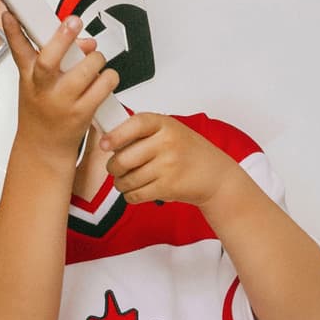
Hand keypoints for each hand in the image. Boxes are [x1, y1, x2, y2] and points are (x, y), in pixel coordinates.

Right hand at [1, 12, 120, 166]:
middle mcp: (44, 88)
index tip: (9, 14)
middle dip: (63, 38)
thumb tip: (85, 42)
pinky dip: (109, 78)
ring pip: (87, 66)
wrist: (43, 149)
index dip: (13, 31)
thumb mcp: (36, 83)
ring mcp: (63, 101)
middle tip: (72, 23)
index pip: (18, 50)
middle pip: (49, 60)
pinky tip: (103, 82)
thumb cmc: (41, 113)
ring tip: (93, 64)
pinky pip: (104, 84)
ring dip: (96, 59)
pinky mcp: (82, 112)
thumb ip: (57, 57)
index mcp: (29, 77)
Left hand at [98, 111, 241, 207]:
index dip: (116, 135)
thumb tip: (107, 140)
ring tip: (128, 181)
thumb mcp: (169, 132)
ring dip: (121, 184)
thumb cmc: (187, 152)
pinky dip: (130, 196)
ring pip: (127, 180)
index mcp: (165, 124)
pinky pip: (135, 194)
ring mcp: (168, 165)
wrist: (215, 175)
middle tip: (116, 168)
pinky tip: (137, 190)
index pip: (136, 124)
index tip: (104, 144)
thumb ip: (142, 133)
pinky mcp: (168, 187)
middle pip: (123, 158)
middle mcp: (167, 143)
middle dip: (114, 168)